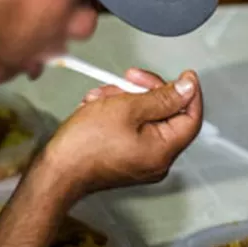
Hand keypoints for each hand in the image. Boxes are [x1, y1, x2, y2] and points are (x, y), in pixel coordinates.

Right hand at [40, 69, 202, 196]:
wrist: (56, 171)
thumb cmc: (86, 143)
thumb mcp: (127, 107)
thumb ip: (162, 97)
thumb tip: (187, 88)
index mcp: (164, 150)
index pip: (191, 117)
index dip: (188, 92)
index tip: (183, 75)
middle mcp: (157, 161)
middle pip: (166, 115)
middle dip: (143, 92)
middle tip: (127, 78)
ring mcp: (141, 162)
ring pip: (144, 119)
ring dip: (124, 100)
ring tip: (99, 98)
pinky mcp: (126, 160)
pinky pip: (131, 130)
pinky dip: (116, 114)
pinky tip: (96, 109)